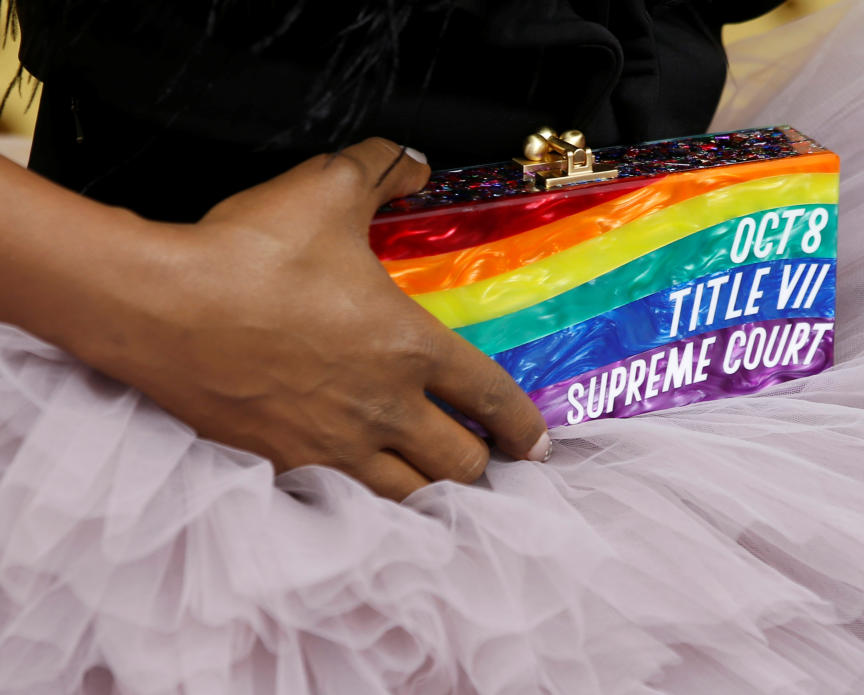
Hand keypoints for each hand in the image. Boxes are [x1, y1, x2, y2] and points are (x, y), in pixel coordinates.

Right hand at [93, 138, 550, 499]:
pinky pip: (346, 501)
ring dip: (431, 488)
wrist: (162, 308)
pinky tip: (363, 481)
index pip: (491, 399)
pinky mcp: (285, 465)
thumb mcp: (327, 190)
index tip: (534, 445)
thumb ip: (381, 169)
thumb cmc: (252, 252)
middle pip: (461, 466)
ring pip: (410, 497)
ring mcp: (335, 446)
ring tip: (430, 476)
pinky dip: (369, 498)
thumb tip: (414, 161)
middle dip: (480, 463)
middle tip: (479, 453)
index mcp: (411, 349)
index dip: (523, 426)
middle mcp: (385, 410)